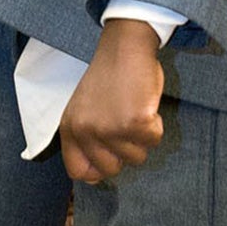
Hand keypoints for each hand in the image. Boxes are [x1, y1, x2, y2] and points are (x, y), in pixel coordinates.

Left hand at [60, 19, 163, 183]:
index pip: (78, 172)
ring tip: (134, 108)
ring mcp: (110, 128)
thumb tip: (93, 179)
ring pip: (136, 157)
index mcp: (70, 128)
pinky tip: (145, 104)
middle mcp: (86, 131)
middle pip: (111, 169)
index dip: (98, 170)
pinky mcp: (134, 122)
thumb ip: (87, 140)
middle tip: (125, 123)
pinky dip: (156, 124)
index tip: (111, 155)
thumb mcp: (86, 109)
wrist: (125, 47)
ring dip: (141, 137)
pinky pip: (154, 140)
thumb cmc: (111, 77)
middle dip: (124, 151)